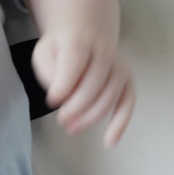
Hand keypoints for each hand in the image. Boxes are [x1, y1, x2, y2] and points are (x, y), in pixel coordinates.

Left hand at [31, 29, 134, 146]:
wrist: (86, 33)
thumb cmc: (61, 47)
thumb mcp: (44, 51)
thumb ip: (47, 70)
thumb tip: (59, 95)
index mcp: (79, 40)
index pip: (74, 63)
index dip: (63, 86)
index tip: (51, 101)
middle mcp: (104, 51)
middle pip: (93, 85)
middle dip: (75, 108)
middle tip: (61, 119)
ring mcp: (119, 66)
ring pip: (109, 98)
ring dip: (90, 118)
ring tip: (71, 128)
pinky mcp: (128, 80)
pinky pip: (127, 104)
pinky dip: (120, 124)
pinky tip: (109, 141)